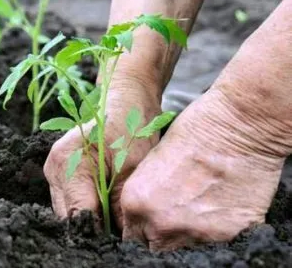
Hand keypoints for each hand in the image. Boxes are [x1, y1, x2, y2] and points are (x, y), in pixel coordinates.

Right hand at [44, 77, 161, 227]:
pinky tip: (105, 205)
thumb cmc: (131, 127)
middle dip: (93, 227)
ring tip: (113, 217)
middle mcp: (54, 168)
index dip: (99, 232)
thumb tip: (119, 238)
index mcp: (68, 163)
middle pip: (68, 216)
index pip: (78, 215)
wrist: (126, 100)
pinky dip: (87, 206)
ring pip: (68, 210)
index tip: (118, 239)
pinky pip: (70, 200)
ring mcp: (54, 170)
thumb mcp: (131, 168)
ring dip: (89, 217)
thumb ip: (120, 206)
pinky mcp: (60, 171)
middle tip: (118, 232)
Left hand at [120, 85, 286, 249]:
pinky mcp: (227, 233)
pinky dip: (215, 224)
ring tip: (199, 200)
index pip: (131, 233)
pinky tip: (219, 199)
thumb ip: (145, 192)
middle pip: (155, 243)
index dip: (142, 223)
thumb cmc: (193, 129)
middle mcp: (161, 223)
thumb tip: (147, 209)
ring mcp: (194, 232)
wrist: (238, 125)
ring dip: (187, 228)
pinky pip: (214, 238)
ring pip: (184, 243)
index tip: (151, 216)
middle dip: (161, 230)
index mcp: (137, 202)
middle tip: (174, 209)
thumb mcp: (153, 159)